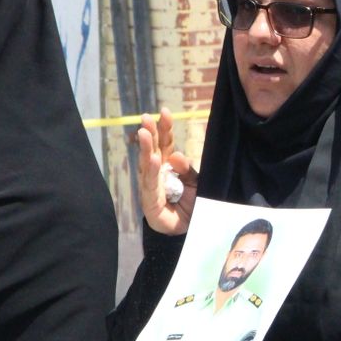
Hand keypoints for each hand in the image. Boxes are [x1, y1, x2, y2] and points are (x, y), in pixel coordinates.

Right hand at [137, 108, 197, 234]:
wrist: (193, 229)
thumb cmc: (192, 203)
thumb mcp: (196, 182)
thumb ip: (187, 169)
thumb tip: (175, 155)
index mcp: (168, 166)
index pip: (165, 143)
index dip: (165, 128)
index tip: (164, 111)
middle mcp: (157, 174)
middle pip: (152, 150)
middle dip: (149, 134)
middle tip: (146, 118)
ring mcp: (151, 188)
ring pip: (147, 165)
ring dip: (145, 148)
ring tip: (143, 133)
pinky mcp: (150, 203)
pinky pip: (152, 185)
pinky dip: (152, 172)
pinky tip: (152, 159)